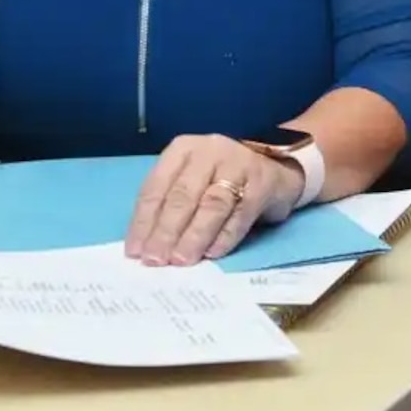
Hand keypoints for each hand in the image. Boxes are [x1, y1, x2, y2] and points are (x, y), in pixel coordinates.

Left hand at [125, 135, 304, 266]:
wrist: (276, 165)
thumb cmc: (221, 178)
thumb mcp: (192, 179)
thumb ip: (170, 204)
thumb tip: (145, 245)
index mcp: (183, 150)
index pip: (156, 186)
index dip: (144, 220)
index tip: (135, 251)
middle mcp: (209, 152)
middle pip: (183, 195)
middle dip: (166, 231)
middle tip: (155, 260)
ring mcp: (238, 165)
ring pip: (212, 204)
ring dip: (194, 236)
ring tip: (181, 261)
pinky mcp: (262, 183)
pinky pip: (240, 214)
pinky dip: (225, 236)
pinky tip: (212, 254)